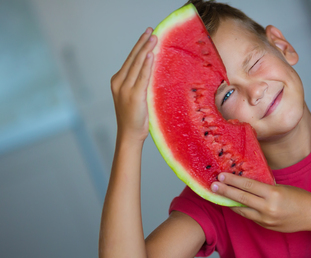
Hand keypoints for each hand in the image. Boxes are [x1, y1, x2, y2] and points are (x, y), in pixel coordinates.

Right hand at [111, 28, 157, 142]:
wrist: (129, 135)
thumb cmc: (134, 117)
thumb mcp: (135, 97)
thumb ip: (139, 83)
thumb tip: (151, 70)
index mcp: (117, 81)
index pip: (130, 59)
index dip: (138, 46)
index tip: (146, 35)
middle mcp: (119, 83)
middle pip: (133, 58)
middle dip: (142, 43)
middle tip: (151, 30)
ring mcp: (126, 89)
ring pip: (137, 65)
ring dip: (146, 50)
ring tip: (154, 38)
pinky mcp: (134, 96)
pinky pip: (142, 76)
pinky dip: (147, 65)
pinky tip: (151, 55)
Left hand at [211, 173, 310, 232]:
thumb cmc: (299, 197)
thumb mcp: (281, 187)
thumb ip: (264, 187)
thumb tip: (246, 183)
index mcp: (273, 194)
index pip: (248, 186)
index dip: (233, 181)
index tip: (222, 176)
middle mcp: (268, 207)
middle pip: (241, 198)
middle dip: (225, 192)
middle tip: (213, 186)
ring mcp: (266, 219)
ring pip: (242, 210)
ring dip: (230, 203)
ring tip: (219, 196)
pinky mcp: (266, 226)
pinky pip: (250, 217)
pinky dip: (241, 210)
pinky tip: (234, 205)